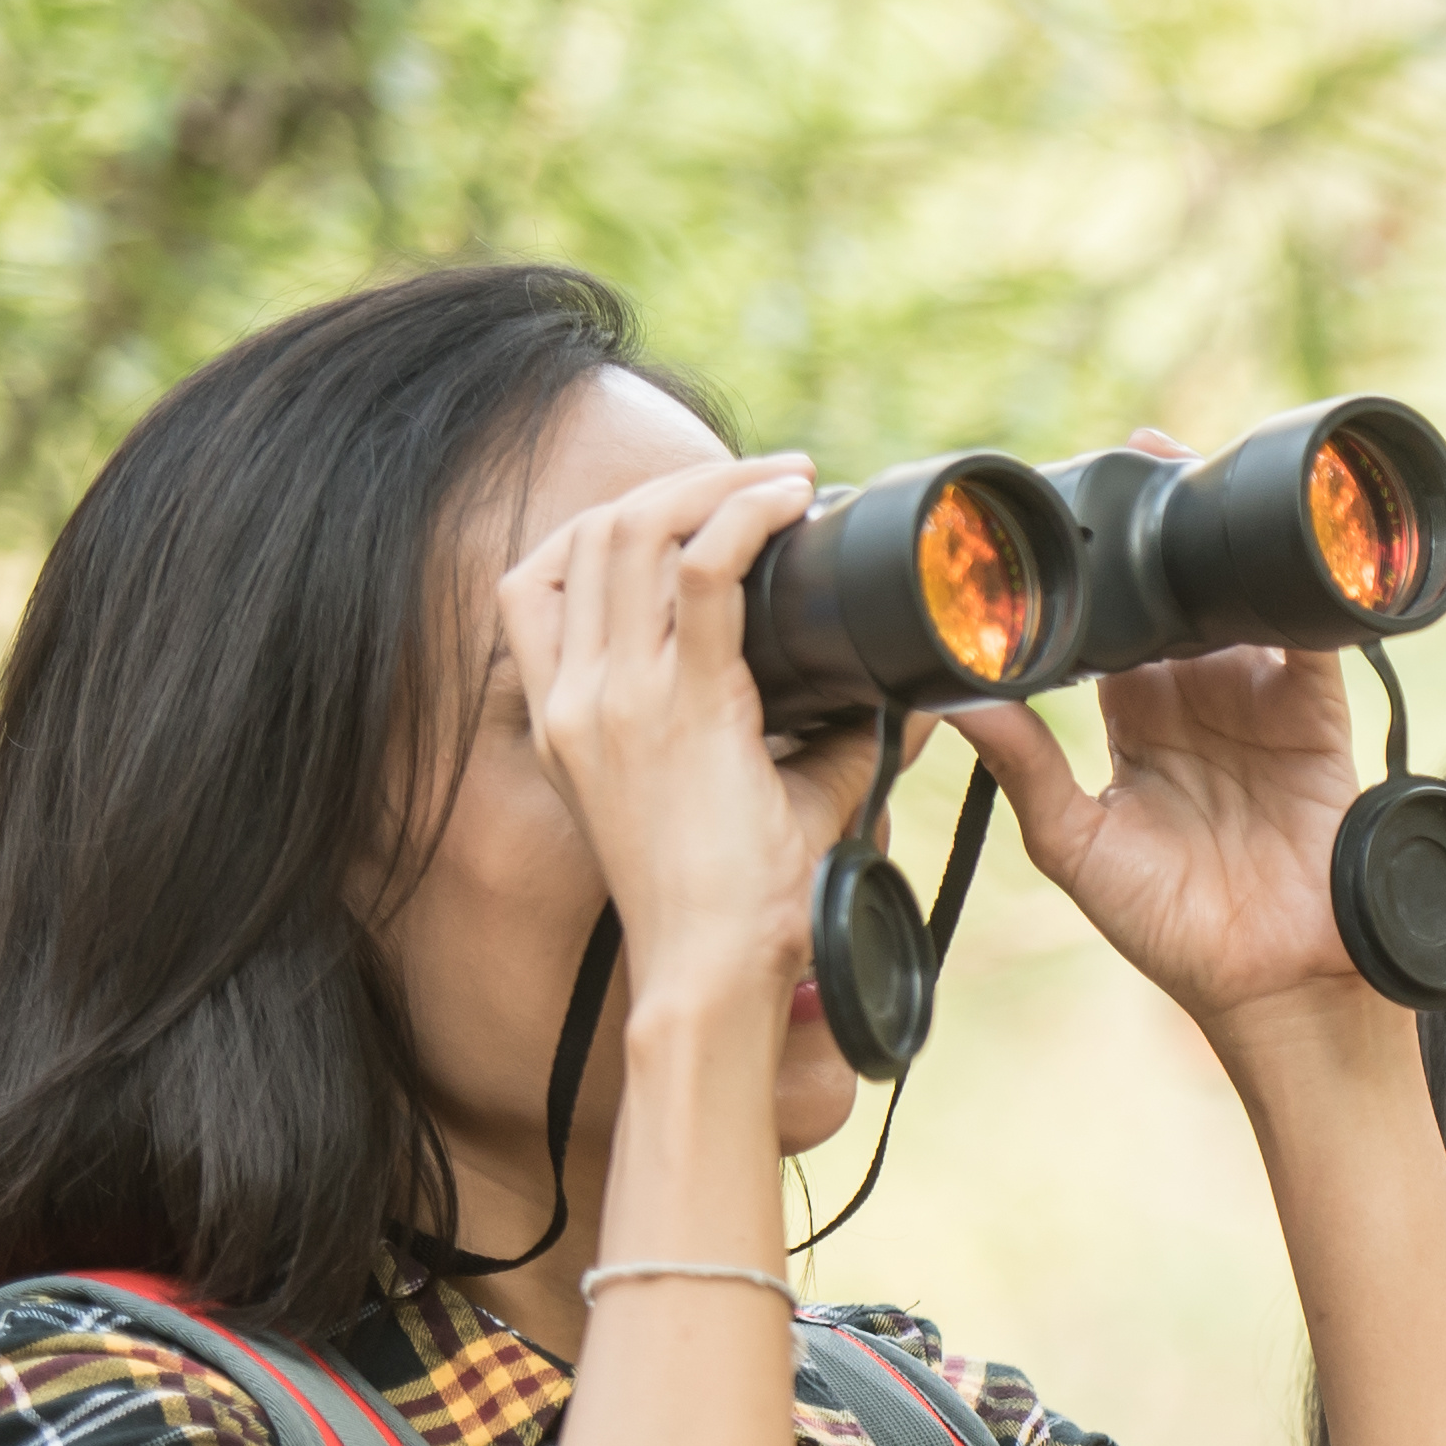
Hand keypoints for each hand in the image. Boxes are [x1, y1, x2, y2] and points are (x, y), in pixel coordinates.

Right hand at [496, 448, 873, 1006]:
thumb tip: (905, 699)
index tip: (692, 512)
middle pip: (590, 533)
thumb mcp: (750, 804)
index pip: (540, 580)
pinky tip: (788, 501)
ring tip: (781, 479)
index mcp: (564, 717)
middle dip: (676, 484)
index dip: (612, 524)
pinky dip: (744, 516)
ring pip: (633, 530)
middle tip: (761, 478)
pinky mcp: (681, 705)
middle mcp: (573, 696)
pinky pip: (703, 570)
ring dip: (712, 485)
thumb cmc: (733, 906)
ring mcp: (615, 697)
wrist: (715, 968)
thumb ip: (819, 744)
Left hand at [942, 435, 1382, 1062]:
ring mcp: (1262, 705)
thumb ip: (1022, 766)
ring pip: (1235, 601)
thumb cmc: (1171, 932)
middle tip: (1124, 461)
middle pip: (1171, 597)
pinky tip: (1271, 553)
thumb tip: (954, 699)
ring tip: (1187, 479)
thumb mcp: (1073, 844)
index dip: (1083, 574)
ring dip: (1215, 547)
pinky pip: (1310, 639)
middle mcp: (1197, 704)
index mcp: (1134, 725)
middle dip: (1152, 534)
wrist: (1273, 984)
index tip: (1050, 517)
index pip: (1105, 627)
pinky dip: (1297, 594)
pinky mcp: (1318, 716)